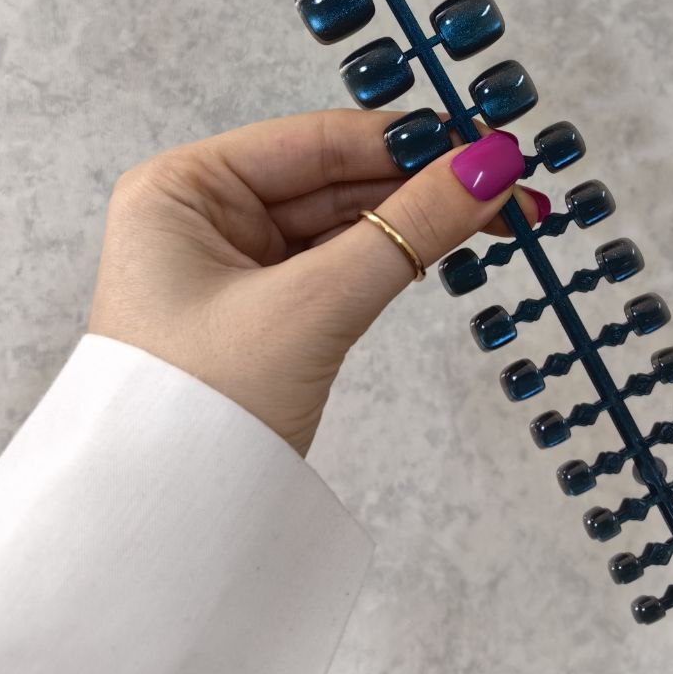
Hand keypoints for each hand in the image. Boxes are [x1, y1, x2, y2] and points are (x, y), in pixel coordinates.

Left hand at [89, 109, 547, 454]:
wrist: (163, 532)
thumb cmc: (199, 413)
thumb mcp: (311, 308)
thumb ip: (406, 230)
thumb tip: (488, 170)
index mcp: (184, 189)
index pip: (313, 142)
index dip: (404, 140)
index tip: (483, 141)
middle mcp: (205, 215)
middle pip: (335, 177)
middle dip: (424, 182)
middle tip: (509, 182)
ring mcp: (235, 263)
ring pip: (345, 220)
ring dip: (419, 219)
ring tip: (501, 213)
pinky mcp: (265, 308)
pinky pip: (340, 262)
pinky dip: (395, 256)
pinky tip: (450, 241)